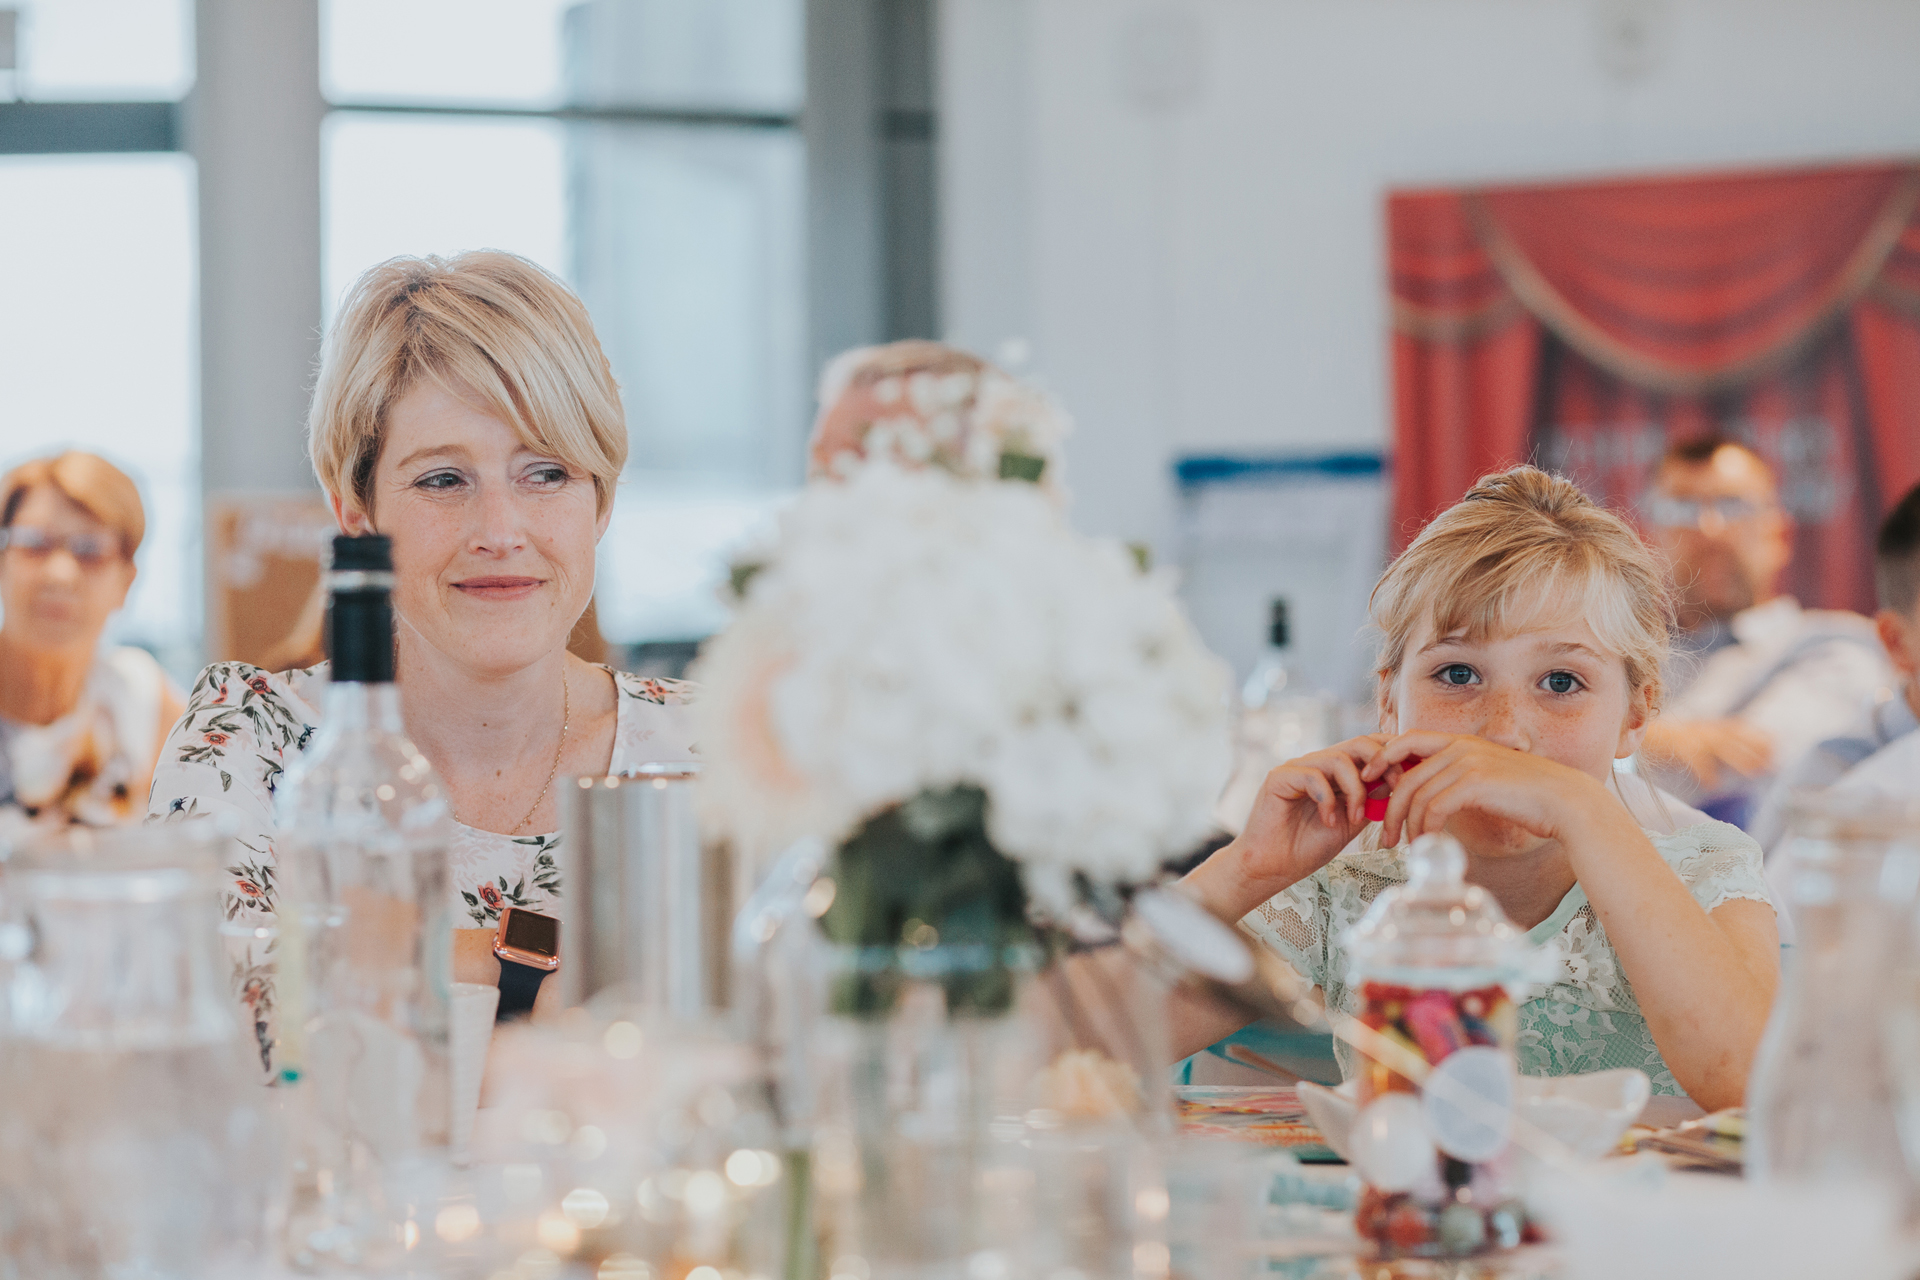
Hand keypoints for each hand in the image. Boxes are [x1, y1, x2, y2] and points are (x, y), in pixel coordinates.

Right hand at [1231, 735, 1394, 890]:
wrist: (1274, 867)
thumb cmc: (1308, 847)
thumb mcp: (1352, 822)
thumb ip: (1371, 800)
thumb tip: (1398, 782)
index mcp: (1335, 772)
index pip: (1369, 748)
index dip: (1393, 756)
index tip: (1410, 779)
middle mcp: (1317, 763)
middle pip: (1359, 742)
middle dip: (1383, 764)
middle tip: (1393, 789)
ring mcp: (1297, 767)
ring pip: (1339, 758)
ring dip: (1356, 790)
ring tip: (1354, 818)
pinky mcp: (1279, 777)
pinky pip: (1313, 775)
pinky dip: (1328, 800)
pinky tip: (1328, 821)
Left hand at [1365, 733, 1606, 848]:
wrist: (1566, 802)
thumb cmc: (1528, 798)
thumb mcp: (1486, 781)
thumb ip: (1458, 782)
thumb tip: (1432, 801)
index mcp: (1461, 742)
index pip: (1407, 740)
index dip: (1383, 758)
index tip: (1369, 781)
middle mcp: (1461, 747)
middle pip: (1405, 775)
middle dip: (1390, 807)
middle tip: (1384, 835)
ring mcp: (1468, 762)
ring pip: (1417, 794)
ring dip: (1407, 825)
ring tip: (1406, 848)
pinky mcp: (1476, 783)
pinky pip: (1435, 807)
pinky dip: (1427, 828)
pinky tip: (1429, 843)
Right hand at [1640, 718, 1773, 790]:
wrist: (1638, 734)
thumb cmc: (1670, 743)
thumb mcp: (1697, 739)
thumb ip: (1717, 746)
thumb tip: (1744, 761)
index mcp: (1710, 727)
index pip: (1740, 727)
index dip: (1759, 736)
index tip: (1778, 746)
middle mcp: (1704, 728)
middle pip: (1735, 737)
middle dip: (1756, 749)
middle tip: (1774, 764)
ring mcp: (1691, 735)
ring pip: (1721, 745)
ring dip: (1740, 758)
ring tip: (1756, 772)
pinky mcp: (1677, 745)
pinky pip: (1696, 758)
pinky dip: (1706, 772)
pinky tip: (1713, 786)